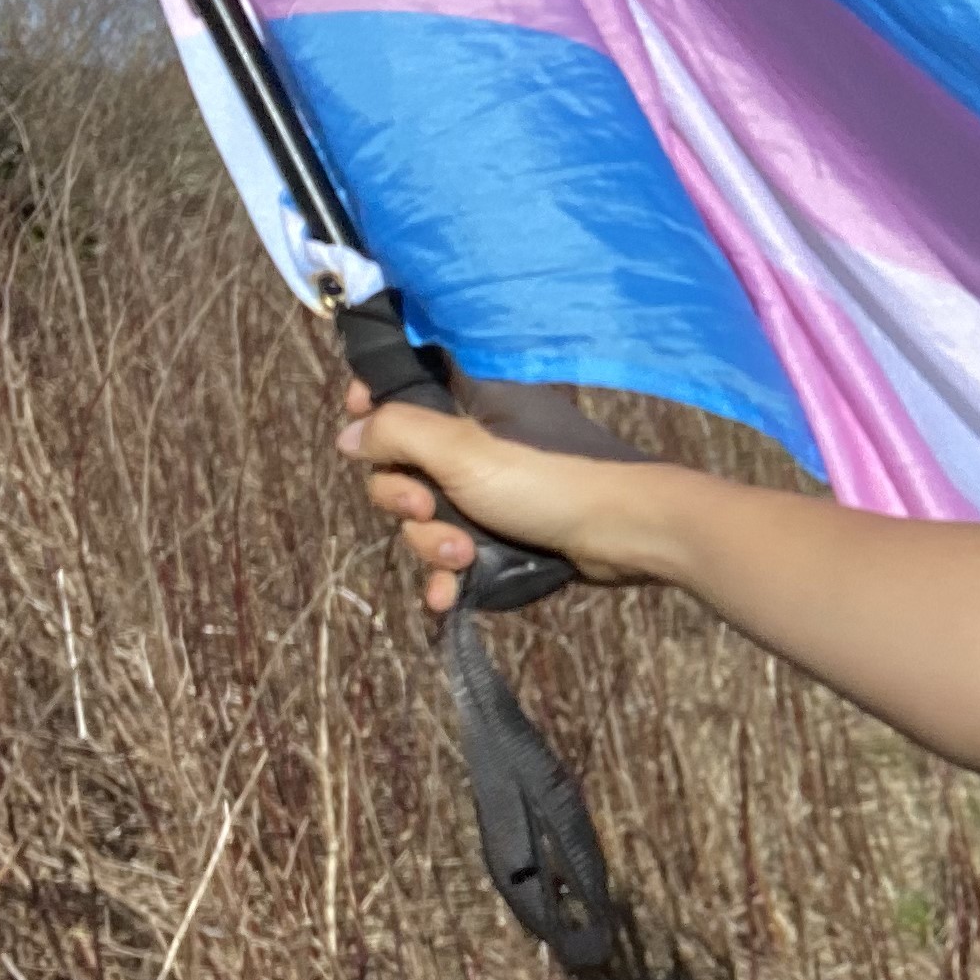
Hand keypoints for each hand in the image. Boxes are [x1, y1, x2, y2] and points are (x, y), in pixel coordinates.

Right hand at [336, 376, 656, 611]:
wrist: (630, 533)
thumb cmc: (552, 478)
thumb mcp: (464, 449)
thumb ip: (398, 434)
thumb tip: (348, 434)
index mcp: (472, 398)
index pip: (404, 384)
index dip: (373, 405)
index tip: (359, 430)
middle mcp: (478, 438)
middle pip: (402, 465)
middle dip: (405, 499)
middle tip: (428, 508)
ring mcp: (493, 487)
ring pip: (427, 516)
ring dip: (433, 544)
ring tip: (465, 557)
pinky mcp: (507, 531)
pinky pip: (456, 551)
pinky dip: (449, 574)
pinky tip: (450, 596)